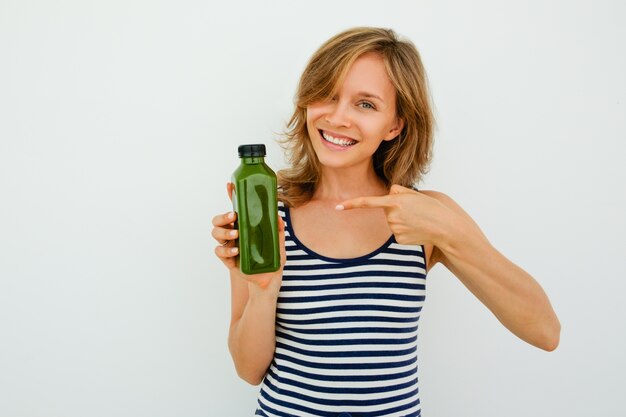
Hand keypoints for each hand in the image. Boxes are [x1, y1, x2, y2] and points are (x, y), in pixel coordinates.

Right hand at [211, 182, 285, 292]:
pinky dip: (226, 250)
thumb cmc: (273, 260)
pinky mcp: (227, 259)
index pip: (235, 208)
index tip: (229, 185)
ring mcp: (229, 245)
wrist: (268, 281)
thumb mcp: (279, 244)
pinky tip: (236, 251)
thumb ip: (279, 231)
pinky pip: (219, 251)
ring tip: (236, 235)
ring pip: (215, 233)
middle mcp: (234, 233)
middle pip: (218, 220)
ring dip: (224, 232)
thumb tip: (279, 217)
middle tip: (233, 217)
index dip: (231, 196)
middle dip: (223, 216)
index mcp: (245, 226)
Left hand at [336, 184, 455, 245]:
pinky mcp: (399, 240)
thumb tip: (387, 194)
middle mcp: (392, 215)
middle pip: (386, 210)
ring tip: (417, 220)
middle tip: (414, 210)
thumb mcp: (414, 193)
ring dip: (402, 220)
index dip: (351, 204)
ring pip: (392, 222)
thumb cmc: (431, 208)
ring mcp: (395, 229)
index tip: (337, 207)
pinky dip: (405, 231)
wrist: (445, 227)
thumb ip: (397, 191)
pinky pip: (397, 233)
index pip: (368, 202)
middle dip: (397, 209)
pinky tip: (416, 230)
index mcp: (394, 201)